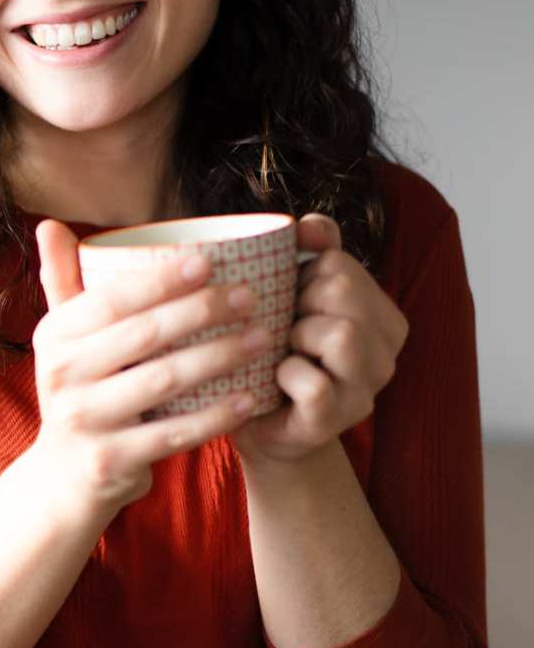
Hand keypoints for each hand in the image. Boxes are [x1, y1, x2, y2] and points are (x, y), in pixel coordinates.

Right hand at [31, 219, 268, 515]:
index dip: (161, 279)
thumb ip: (61, 281)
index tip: (209, 262)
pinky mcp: (111, 460)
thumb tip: (49, 223)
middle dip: (202, 311)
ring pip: (165, 381)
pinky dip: (217, 415)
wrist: (64, 478)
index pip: (112, 300)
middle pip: (144, 335)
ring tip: (264, 338)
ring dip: (220, 357)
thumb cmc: (79, 391)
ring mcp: (84, 421)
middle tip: (250, 295)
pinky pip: (174, 433)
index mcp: (54, 336)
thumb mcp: (62, 340)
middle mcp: (62, 376)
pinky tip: (251, 397)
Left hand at [229, 214, 409, 468]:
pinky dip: (286, 375)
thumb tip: (309, 224)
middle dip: (298, 303)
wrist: (258, 423)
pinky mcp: (338, 419)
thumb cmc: (273, 354)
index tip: (291, 302)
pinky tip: (278, 381)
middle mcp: (388, 352)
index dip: (301, 276)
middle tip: (283, 329)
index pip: (340, 262)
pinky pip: (314, 383)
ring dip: (296, 337)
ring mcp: (367, 389)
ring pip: (342, 334)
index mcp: (382, 315)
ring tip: (285, 352)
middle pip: (343, 291)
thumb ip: (311, 255)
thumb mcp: (292, 298)